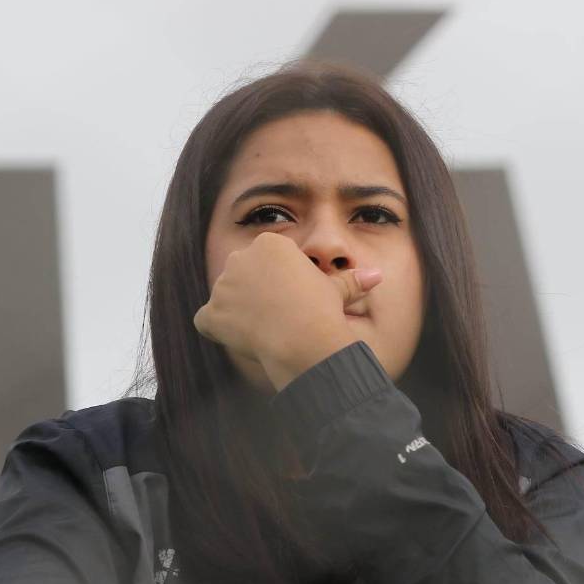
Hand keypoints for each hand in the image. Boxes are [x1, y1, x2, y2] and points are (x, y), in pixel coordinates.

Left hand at [193, 232, 382, 368]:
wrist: (303, 339)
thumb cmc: (322, 310)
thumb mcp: (336, 291)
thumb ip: (349, 280)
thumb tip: (376, 276)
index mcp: (270, 244)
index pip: (268, 261)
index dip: (282, 283)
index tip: (294, 300)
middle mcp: (240, 257)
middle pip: (243, 274)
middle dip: (255, 293)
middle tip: (279, 315)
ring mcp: (222, 285)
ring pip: (226, 297)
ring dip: (238, 312)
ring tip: (265, 328)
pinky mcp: (211, 313)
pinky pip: (208, 321)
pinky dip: (219, 330)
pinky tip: (242, 338)